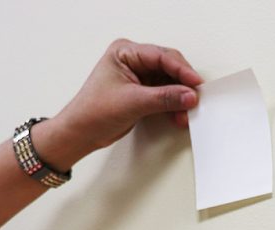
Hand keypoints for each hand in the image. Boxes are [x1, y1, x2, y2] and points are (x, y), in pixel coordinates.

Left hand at [34, 39, 202, 169]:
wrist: (80, 134)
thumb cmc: (92, 112)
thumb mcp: (132, 103)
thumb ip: (163, 98)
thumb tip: (188, 95)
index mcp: (124, 52)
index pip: (161, 56)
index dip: (181, 69)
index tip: (195, 83)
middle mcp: (132, 61)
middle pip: (168, 67)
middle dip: (182, 84)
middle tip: (195, 97)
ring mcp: (137, 76)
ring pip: (168, 82)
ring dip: (179, 97)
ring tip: (187, 110)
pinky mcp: (141, 93)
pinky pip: (163, 95)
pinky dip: (172, 105)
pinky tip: (178, 114)